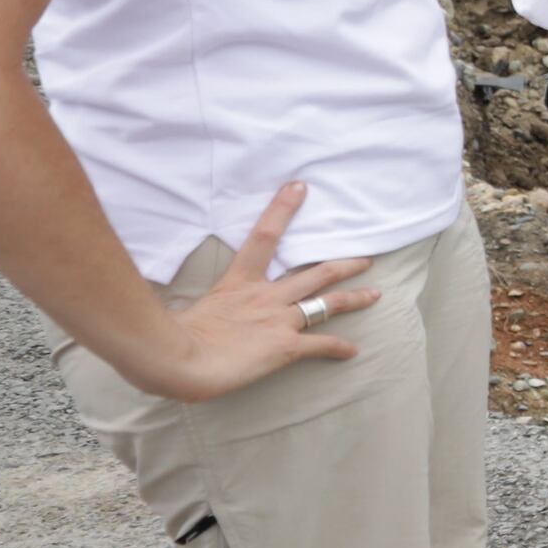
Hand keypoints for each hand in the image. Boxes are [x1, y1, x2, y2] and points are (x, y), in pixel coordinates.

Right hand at [134, 182, 373, 403]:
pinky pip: (321, 344)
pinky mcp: (286, 346)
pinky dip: (339, 348)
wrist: (179, 360)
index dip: (283, 209)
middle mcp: (266, 296)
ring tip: (375, 294)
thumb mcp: (183, 309)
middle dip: (344, 265)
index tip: (299, 187)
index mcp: (238, 283)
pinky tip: (353, 351)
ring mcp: (279, 319)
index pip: (264, 236)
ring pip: (327, 303)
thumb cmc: (171, 337)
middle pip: (315, 273)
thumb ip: (193, 303)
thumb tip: (178, 310)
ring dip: (354, 298)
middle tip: (366, 258)